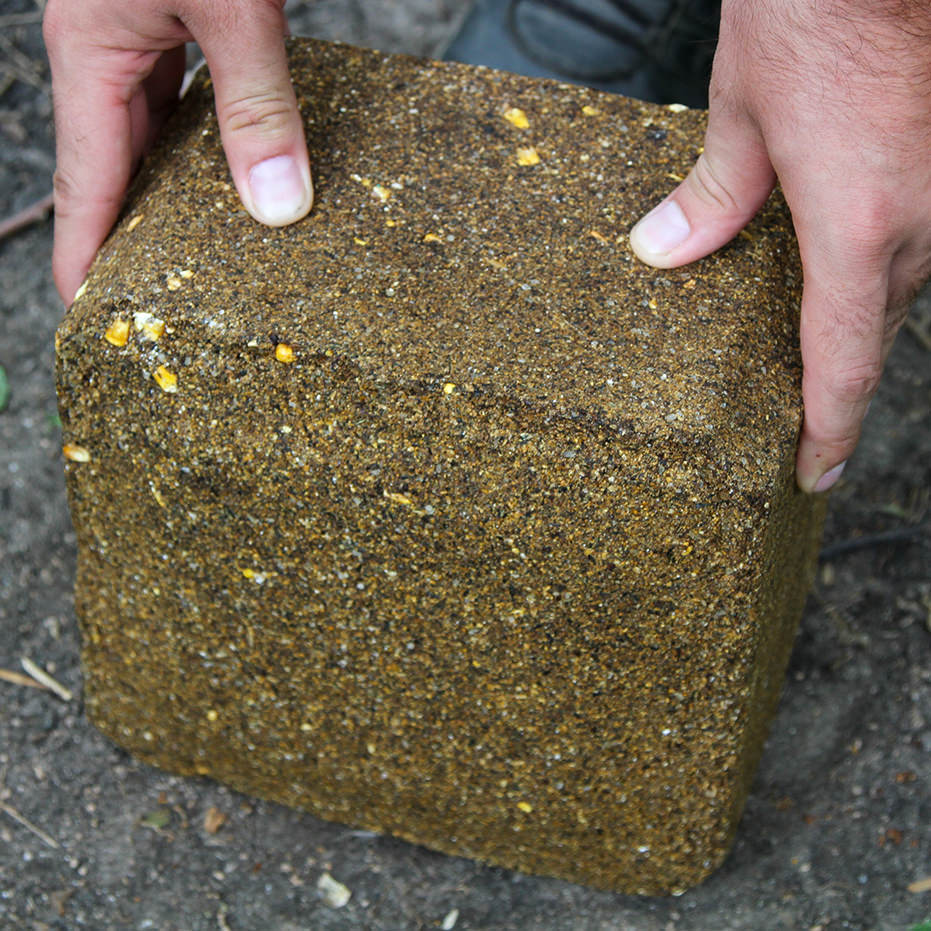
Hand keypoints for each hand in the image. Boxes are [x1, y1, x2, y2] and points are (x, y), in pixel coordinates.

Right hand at [43, 0, 312, 305]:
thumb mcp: (233, 10)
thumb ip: (256, 104)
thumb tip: (279, 204)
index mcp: (90, 52)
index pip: (84, 182)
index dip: (84, 252)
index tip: (90, 307)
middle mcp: (104, 49)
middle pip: (114, 167)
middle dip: (132, 232)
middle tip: (158, 293)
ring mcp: (136, 33)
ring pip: (149, 134)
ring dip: (172, 188)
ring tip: (201, 247)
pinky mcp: (175, 19)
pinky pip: (180, 100)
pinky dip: (202, 142)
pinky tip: (231, 170)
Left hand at [629, 0, 930, 492]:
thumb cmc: (819, 8)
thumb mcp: (743, 109)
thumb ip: (712, 197)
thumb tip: (663, 252)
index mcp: (860, 227)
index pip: (846, 364)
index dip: (830, 432)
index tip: (816, 475)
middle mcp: (923, 221)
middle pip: (875, 327)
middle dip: (837, 369)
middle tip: (799, 406)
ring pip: (904, 280)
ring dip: (861, 305)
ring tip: (813, 328)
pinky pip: (922, 234)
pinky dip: (883, 255)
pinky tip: (850, 244)